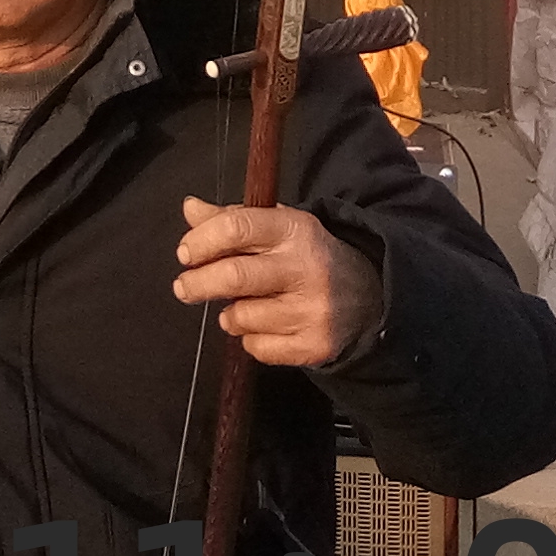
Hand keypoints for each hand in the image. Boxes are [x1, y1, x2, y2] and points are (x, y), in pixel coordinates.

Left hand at [173, 199, 381, 367]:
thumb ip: (232, 218)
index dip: (201, 241)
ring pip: (243, 317)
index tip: (185, 254)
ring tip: (237, 308)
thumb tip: (190, 208)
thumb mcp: (279, 227)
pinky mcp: (315, 345)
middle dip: (198, 284)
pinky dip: (249, 339)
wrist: (371, 298)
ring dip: (228, 315)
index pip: (236, 227)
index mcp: (294, 229)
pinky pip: (258, 348)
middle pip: (233, 276)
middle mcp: (305, 267)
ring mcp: (313, 310)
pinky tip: (263, 327)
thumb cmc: (310, 256)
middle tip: (184, 288)